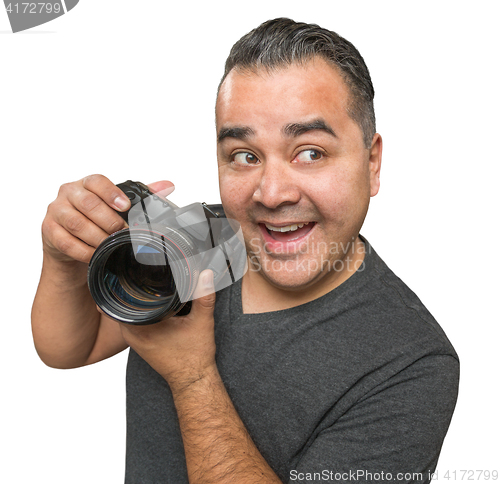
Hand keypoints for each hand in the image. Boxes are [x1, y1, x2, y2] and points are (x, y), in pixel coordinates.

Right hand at [42, 174, 174, 263]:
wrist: (69, 242)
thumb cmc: (95, 220)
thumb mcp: (117, 206)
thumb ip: (142, 195)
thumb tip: (168, 186)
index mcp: (86, 184)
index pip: (96, 181)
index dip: (111, 193)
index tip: (125, 205)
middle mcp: (69, 194)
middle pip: (88, 204)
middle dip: (109, 220)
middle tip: (123, 232)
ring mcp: (56, 212)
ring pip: (77, 223)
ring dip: (98, 237)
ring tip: (111, 244)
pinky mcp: (49, 232)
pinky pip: (67, 242)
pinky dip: (85, 251)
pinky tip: (96, 254)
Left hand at [117, 270, 216, 392]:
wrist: (194, 380)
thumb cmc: (194, 357)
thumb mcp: (202, 323)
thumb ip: (204, 296)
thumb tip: (206, 275)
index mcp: (141, 327)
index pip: (123, 298)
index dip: (130, 282)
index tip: (139, 271)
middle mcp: (132, 334)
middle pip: (124, 302)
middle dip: (136, 289)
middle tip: (150, 275)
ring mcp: (134, 339)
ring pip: (129, 311)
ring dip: (139, 300)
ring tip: (154, 289)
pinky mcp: (140, 342)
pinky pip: (135, 321)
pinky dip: (143, 312)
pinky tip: (157, 305)